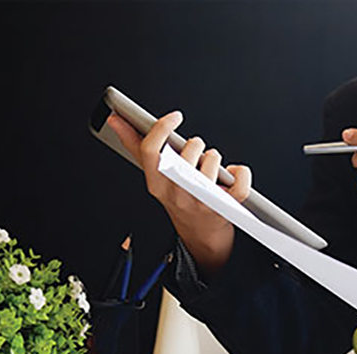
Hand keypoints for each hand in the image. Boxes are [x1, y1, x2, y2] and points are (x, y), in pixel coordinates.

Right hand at [107, 111, 250, 277]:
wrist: (200, 234)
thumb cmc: (178, 197)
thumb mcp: (155, 175)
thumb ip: (135, 145)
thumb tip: (115, 119)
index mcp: (156, 183)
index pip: (151, 151)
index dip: (162, 128)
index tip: (175, 116)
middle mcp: (177, 194)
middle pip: (185, 155)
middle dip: (195, 145)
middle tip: (196, 147)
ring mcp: (201, 203)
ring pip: (212, 165)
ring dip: (215, 157)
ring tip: (211, 164)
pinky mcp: (225, 209)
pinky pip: (240, 185)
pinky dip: (241, 173)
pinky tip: (233, 172)